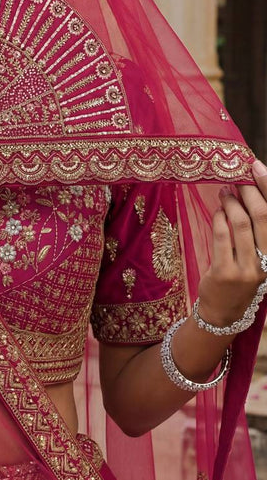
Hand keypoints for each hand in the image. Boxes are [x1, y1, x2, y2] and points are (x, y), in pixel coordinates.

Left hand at [197, 160, 266, 328]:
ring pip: (241, 223)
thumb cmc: (241, 276)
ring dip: (231, 202)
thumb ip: (256, 229)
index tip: (256, 166)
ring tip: (224, 191)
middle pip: (263, 215)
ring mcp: (248, 268)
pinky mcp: (226, 272)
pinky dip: (218, 218)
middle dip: (250, 190)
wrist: (224, 312)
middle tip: (237, 176)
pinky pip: (221, 236)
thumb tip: (247, 191)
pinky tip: (217, 211)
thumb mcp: (257, 255)